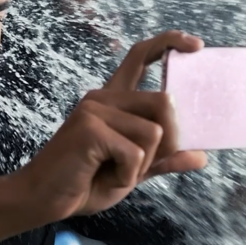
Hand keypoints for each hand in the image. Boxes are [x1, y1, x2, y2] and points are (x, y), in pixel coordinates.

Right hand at [14, 30, 207, 220]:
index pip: (140, 57)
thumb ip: (163, 159)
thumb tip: (201, 156)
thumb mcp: (133, 172)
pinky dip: (128, 175)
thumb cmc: (84, 184)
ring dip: (142, 165)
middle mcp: (104, 98)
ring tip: (114, 173)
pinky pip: (135, 153)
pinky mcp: (90, 128)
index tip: (197, 45)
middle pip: (164, 103)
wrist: (44, 201)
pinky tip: (105, 177)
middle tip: (138, 167)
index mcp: (113, 101)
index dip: (169, 43)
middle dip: (167, 142)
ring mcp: (95, 110)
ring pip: (154, 132)